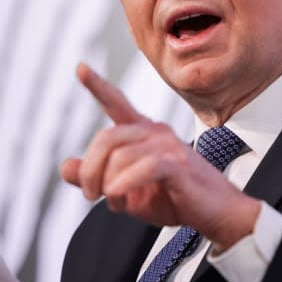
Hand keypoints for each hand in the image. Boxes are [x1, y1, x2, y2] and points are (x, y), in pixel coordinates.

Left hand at [60, 63, 260, 249]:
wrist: (215, 214)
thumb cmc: (173, 198)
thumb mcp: (127, 190)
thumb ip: (97, 177)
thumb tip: (65, 166)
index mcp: (143, 133)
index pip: (117, 103)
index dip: (97, 86)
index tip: (79, 68)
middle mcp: (155, 131)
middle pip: (106, 138)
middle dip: (90, 169)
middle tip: (90, 195)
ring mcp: (168, 145)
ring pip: (120, 156)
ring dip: (110, 186)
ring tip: (116, 204)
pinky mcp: (178, 164)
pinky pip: (142, 168)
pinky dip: (124, 184)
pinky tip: (118, 197)